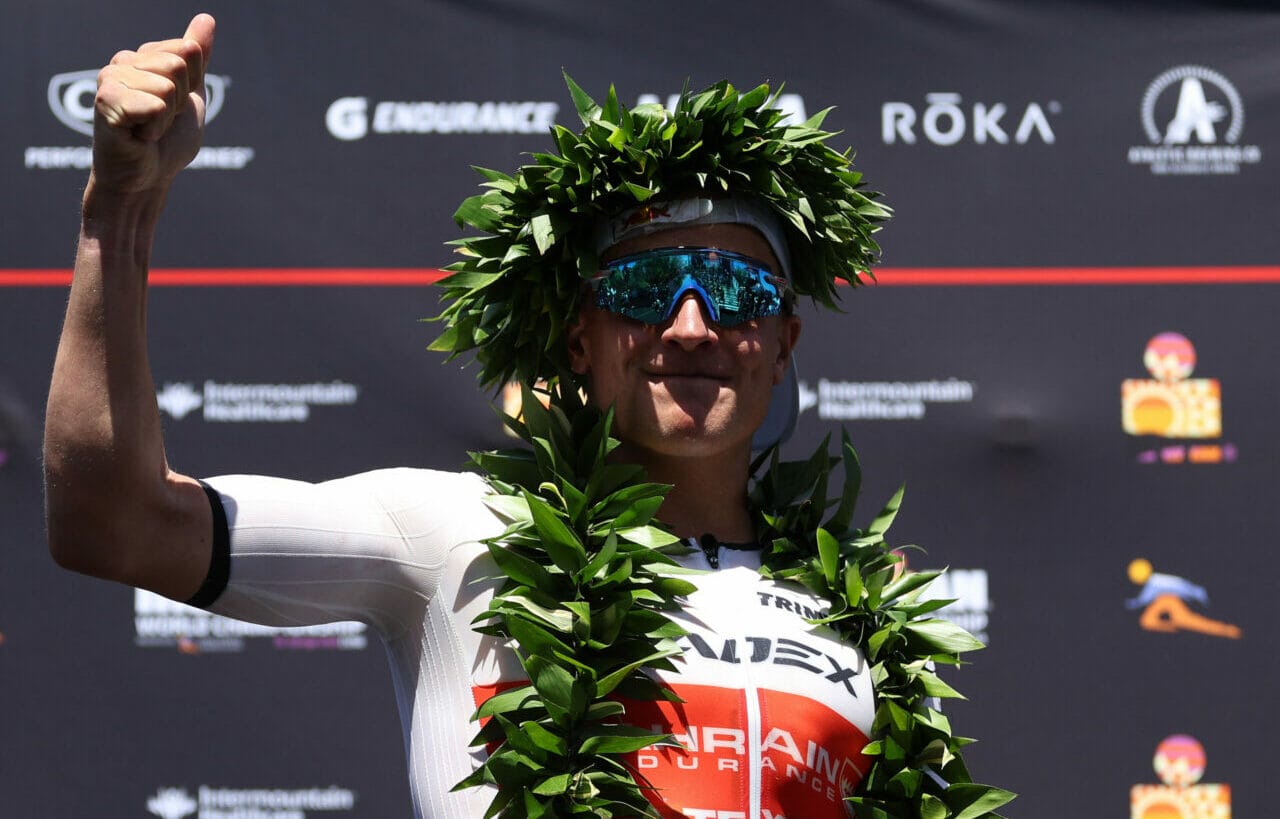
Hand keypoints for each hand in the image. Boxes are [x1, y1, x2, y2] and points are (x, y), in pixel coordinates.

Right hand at [90, 13, 215, 195]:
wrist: (148, 180)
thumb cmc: (167, 142)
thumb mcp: (192, 95)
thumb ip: (198, 59)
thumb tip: (206, 19)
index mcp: (142, 57)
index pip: (188, 50)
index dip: (191, 87)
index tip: (172, 107)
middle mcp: (122, 62)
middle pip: (179, 64)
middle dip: (180, 101)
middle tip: (160, 121)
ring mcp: (110, 79)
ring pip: (168, 85)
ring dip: (167, 118)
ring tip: (147, 129)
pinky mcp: (106, 102)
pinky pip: (155, 105)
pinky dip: (155, 128)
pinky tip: (138, 137)